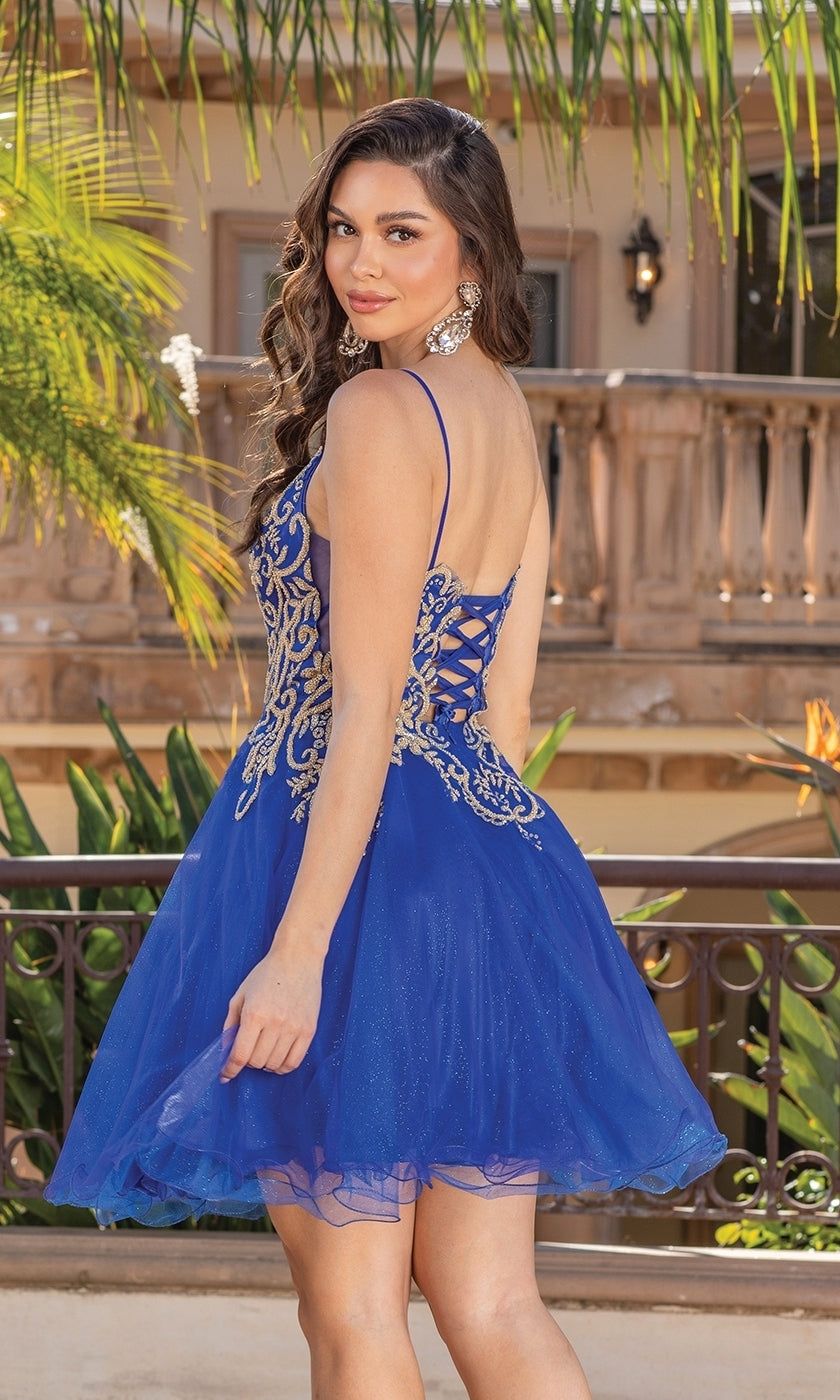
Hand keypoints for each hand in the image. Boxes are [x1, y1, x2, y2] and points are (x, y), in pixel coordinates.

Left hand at [220, 941, 322, 1081]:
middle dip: (247, 1061)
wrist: (298, 959)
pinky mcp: (309, 1030)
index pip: (240, 1055)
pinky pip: (294, 1061)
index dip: (230, 1069)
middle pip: (256, 1061)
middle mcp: (275, 1023)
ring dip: (264, 1063)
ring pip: (274, 1064)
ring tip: (262, 1051)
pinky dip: (282, 1066)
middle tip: (247, 1051)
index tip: (225, 1075)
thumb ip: (230, 1024)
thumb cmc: (266, 974)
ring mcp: (294, 1028)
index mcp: (254, 1014)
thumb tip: (226, 1050)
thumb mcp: (240, 995)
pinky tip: (276, 1059)